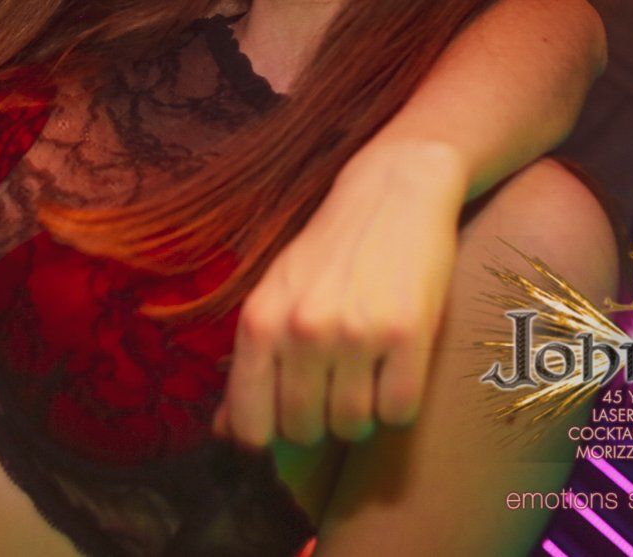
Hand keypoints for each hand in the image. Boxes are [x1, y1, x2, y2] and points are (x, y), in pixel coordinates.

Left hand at [215, 147, 466, 447]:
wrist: (391, 194)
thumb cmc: (326, 255)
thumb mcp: (273, 298)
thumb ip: (250, 366)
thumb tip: (224, 432)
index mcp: (258, 322)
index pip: (250, 424)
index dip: (269, 438)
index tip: (285, 423)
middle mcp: (301, 330)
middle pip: (304, 431)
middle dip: (320, 424)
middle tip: (333, 390)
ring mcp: (355, 332)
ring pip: (354, 426)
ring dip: (362, 415)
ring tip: (365, 376)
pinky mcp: (408, 333)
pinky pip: (399, 410)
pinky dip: (399, 404)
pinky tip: (394, 370)